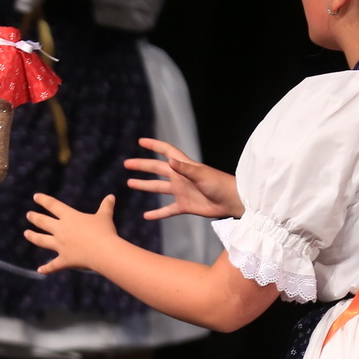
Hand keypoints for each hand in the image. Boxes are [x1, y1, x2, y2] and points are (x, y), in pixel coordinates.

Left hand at [25, 193, 121, 273]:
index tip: (35, 197)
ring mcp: (60, 246)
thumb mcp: (105, 217)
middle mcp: (61, 230)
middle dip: (34, 217)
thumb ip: (106, 206)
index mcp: (69, 217)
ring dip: (33, 236)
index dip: (43, 200)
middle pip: (43, 222)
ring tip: (26, 233)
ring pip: (41, 240)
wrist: (104, 251)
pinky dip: (46, 268)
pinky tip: (40, 270)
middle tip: (29, 215)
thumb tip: (111, 196)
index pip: (53, 205)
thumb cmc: (104, 232)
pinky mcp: (64, 260)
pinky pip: (53, 265)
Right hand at [122, 139, 242, 219]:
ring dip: (145, 185)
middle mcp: (179, 177)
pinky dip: (157, 214)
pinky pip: (167, 210)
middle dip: (142, 166)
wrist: (231, 201)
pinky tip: (146, 216)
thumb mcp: (201, 174)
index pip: (166, 151)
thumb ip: (185, 168)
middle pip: (157, 169)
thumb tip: (169, 161)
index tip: (141, 141)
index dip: (154, 145)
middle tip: (127, 164)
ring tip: (130, 183)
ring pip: (158, 188)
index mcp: (183, 166)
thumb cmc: (219, 184)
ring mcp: (181, 191)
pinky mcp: (184, 206)